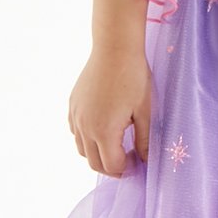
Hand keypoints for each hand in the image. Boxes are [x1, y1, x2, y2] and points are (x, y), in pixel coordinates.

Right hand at [67, 41, 152, 176]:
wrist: (114, 48)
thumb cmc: (134, 77)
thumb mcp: (145, 111)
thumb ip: (144, 140)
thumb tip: (145, 161)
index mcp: (104, 131)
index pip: (112, 166)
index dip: (127, 169)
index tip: (139, 162)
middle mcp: (85, 128)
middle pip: (94, 164)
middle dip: (113, 167)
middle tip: (130, 159)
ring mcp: (76, 117)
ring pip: (82, 150)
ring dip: (98, 154)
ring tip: (117, 145)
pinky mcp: (72, 106)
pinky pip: (76, 133)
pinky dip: (87, 139)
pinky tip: (103, 129)